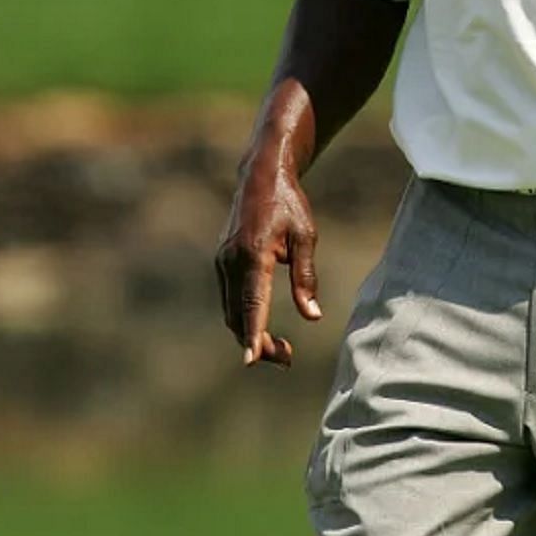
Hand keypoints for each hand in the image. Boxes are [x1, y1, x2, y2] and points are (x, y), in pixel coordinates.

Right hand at [214, 159, 322, 367]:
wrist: (261, 176)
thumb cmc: (289, 205)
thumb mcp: (305, 237)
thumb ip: (306, 277)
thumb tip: (312, 316)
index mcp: (253, 254)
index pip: (252, 303)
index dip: (254, 334)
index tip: (252, 360)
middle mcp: (231, 260)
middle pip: (237, 316)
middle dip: (258, 343)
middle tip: (288, 358)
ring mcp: (223, 260)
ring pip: (230, 311)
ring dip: (250, 333)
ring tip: (282, 348)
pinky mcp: (222, 261)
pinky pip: (229, 299)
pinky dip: (243, 318)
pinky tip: (262, 324)